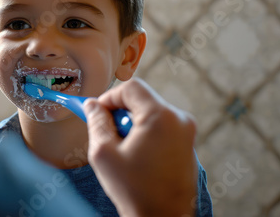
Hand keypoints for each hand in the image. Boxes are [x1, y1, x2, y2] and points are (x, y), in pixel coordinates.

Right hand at [84, 78, 196, 216]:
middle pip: (142, 99)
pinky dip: (145, 134)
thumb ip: (96, 122)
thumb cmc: (135, 191)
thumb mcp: (104, 153)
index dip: (110, 97)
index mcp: (161, 117)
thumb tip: (91, 105)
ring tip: (123, 151)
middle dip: (120, 113)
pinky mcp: (187, 144)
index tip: (97, 113)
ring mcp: (187, 132)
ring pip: (150, 113)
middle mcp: (179, 119)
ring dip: (132, 125)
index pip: (131, 87)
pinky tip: (137, 158)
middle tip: (108, 136)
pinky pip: (161, 126)